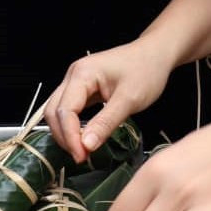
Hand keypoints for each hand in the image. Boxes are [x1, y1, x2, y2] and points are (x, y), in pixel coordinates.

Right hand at [44, 42, 173, 162]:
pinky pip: (70, 109)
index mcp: (82, 74)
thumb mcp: (129, 99)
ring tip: (82, 151)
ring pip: (58, 111)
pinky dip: (72, 125)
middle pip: (54, 111)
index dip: (70, 137)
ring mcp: (77, 81)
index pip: (64, 110)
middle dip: (64, 136)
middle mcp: (73, 75)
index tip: (82, 156)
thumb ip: (106, 123)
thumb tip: (86, 145)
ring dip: (66, 132)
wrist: (155, 53)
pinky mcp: (84, 88)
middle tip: (81, 157)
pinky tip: (83, 138)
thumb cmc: (146, 70)